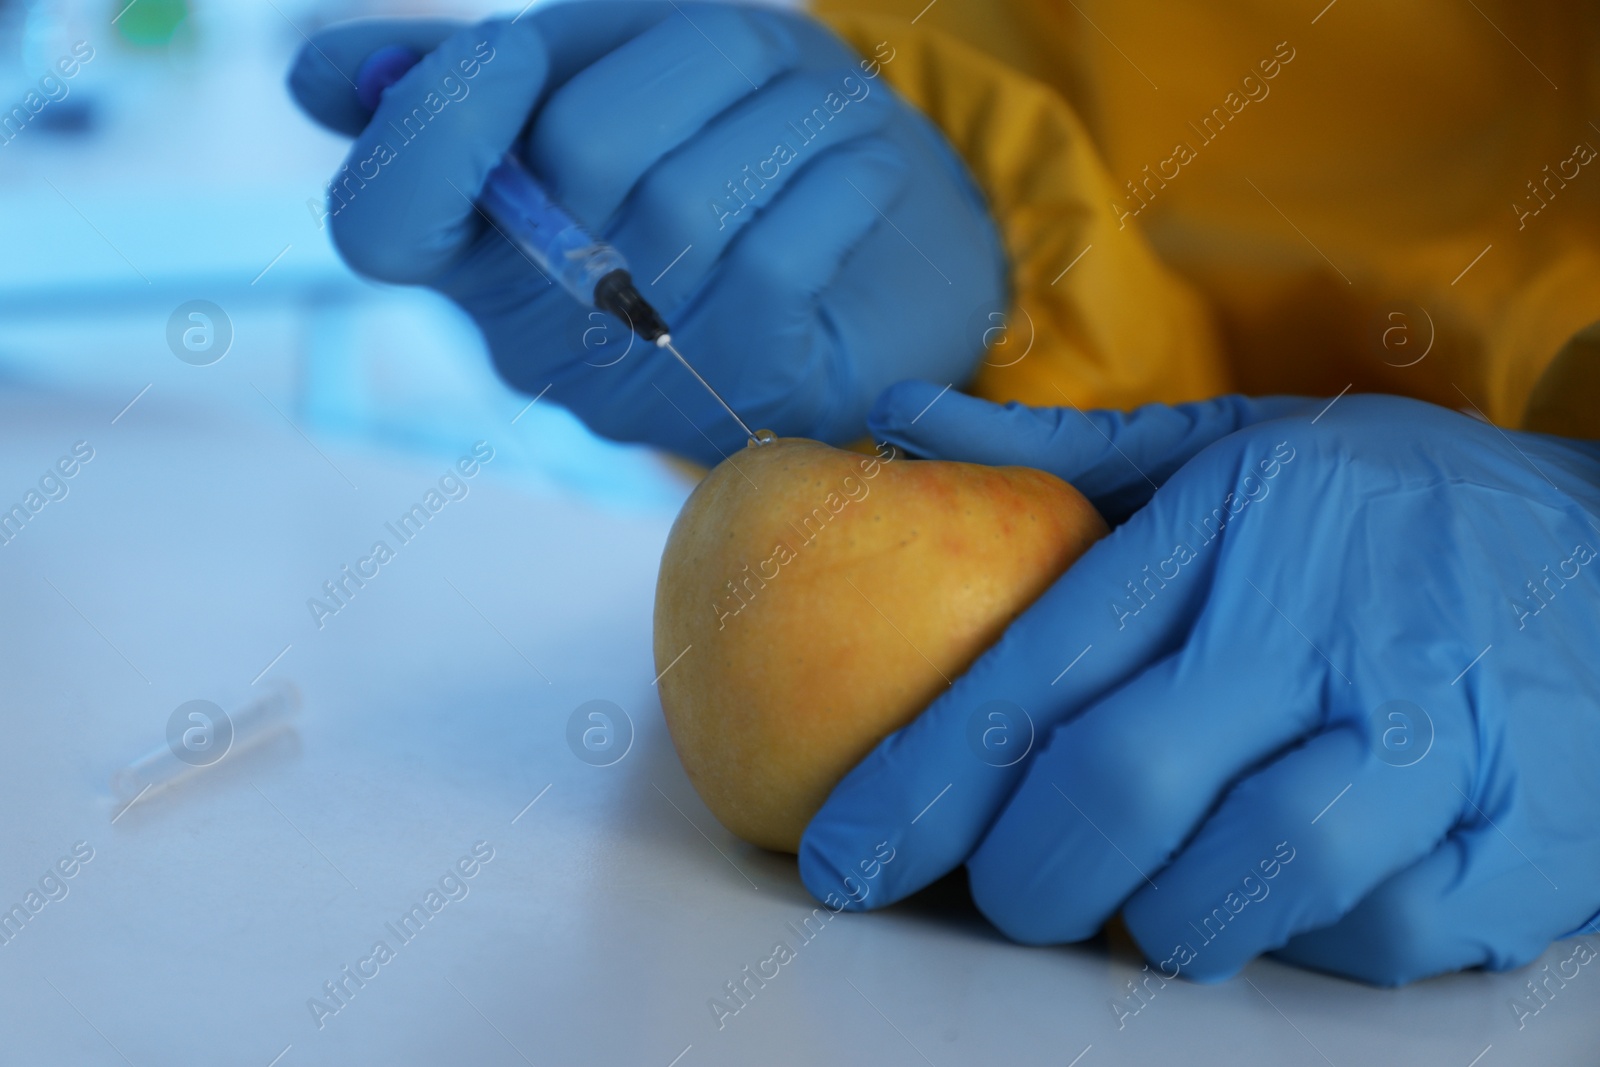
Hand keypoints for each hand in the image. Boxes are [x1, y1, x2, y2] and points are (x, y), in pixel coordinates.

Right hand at [287, 5, 1005, 463]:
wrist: (890, 251)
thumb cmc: (728, 149)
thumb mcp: (599, 77)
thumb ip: (475, 73)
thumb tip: (314, 81)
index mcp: (480, 256)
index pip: (380, 224)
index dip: (434, 124)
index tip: (512, 51)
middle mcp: (545, 338)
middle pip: (581, 155)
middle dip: (684, 58)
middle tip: (750, 51)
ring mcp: (651, 382)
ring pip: (691, 198)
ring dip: (780, 106)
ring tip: (818, 104)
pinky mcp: (757, 396)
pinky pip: (780, 253)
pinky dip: (838, 175)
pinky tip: (857, 170)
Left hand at [799, 382, 1599, 984]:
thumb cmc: (1396, 507)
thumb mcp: (1236, 446)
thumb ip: (1062, 449)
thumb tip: (896, 415)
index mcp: (1230, 534)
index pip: (1035, 676)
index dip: (919, 788)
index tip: (843, 860)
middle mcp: (1322, 631)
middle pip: (1122, 790)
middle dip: (1023, 878)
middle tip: (1001, 896)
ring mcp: (1435, 740)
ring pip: (1247, 883)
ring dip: (1160, 920)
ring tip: (1143, 895)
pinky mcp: (1519, 839)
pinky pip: (1368, 934)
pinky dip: (1297, 938)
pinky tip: (1283, 892)